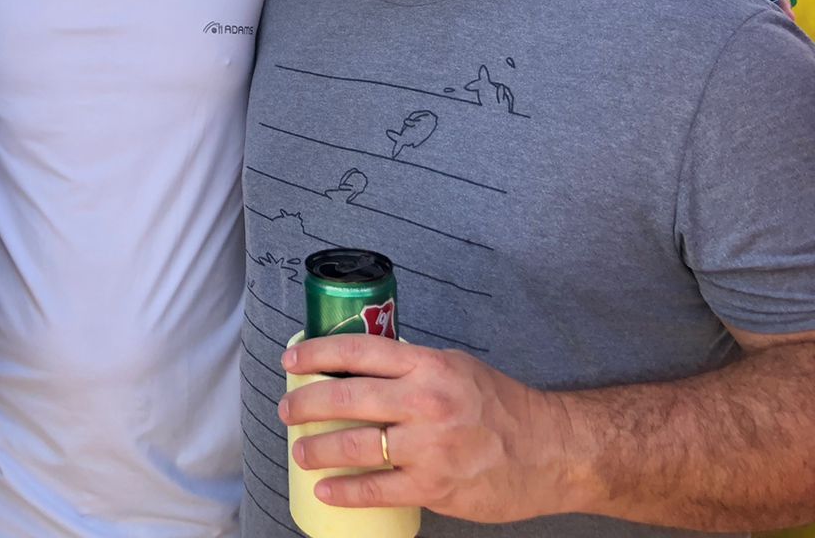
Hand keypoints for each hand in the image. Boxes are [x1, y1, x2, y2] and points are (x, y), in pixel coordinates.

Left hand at [280, 335, 576, 521]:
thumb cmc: (502, 406)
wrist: (552, 451)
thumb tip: (361, 369)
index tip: (291, 360)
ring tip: (301, 451)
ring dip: (317, 449)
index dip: (316, 353)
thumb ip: (411, 368)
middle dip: (305, 404)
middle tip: (289, 410)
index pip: (357, 351)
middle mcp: (425, 401)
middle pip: (345, 398)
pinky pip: (377, 490)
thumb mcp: (455, 368)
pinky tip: (327, 489)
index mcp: (428, 365)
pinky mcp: (435, 487)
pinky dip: (345, 491)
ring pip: (354, 446)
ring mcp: (429, 447)